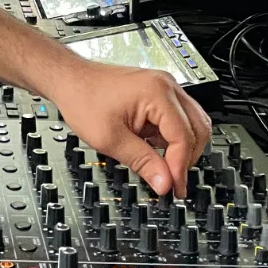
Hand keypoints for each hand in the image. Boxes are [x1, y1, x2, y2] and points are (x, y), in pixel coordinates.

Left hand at [45, 60, 211, 195]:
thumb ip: (142, 162)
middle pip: (198, 128)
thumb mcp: (110, 139)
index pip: (183, 136)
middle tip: (173, 181)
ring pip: (192, 123)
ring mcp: (163, 87)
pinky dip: (172, 137)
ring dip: (183, 148)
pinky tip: (154, 148)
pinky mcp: (157, 93)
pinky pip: (178, 118)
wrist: (69, 79)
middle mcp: (166, 86)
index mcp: (157, 93)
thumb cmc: (83, 99)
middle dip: (188, 158)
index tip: (172, 187)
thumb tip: (164, 183)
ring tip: (164, 167)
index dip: (179, 167)